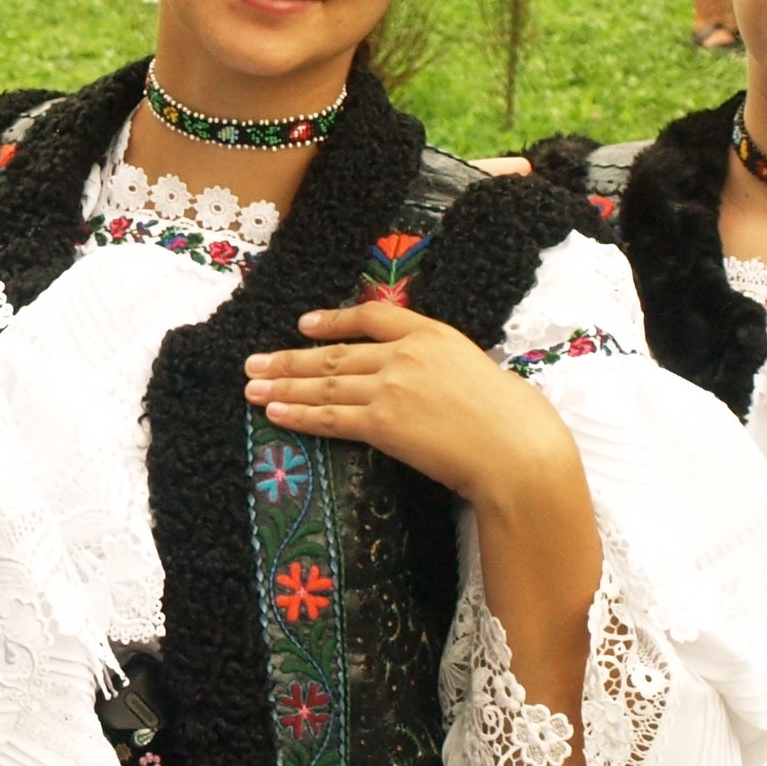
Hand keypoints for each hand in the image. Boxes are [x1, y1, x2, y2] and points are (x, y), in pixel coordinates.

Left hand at [245, 302, 580, 513]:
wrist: (515, 449)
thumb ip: (440, 363)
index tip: (304, 324)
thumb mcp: (476, 368)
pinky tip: (274, 413)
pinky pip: (330, 418)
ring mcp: (390, 387)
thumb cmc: (510, 417)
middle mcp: (404, 353)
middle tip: (254, 362)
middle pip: (334, 353)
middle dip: (289, 359)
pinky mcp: (383, 423)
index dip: (333, 319)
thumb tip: (418, 373)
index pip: (371, 316)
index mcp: (432, 333)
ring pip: (325, 384)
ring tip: (252, 387)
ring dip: (283, 386)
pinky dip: (298, 416)